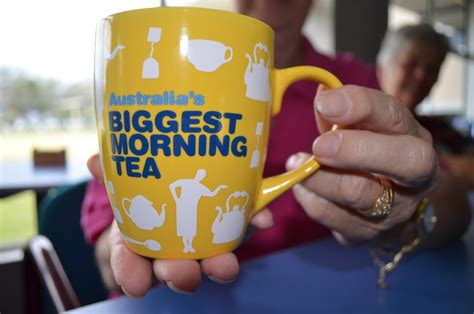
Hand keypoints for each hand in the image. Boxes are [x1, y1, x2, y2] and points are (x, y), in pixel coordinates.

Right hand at [87, 155, 272, 296]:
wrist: (179, 178)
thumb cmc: (147, 187)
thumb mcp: (127, 178)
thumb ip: (112, 171)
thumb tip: (92, 162)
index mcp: (143, 238)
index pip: (131, 260)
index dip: (131, 273)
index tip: (136, 286)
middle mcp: (173, 247)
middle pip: (174, 268)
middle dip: (179, 274)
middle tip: (184, 275)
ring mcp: (203, 240)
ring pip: (211, 260)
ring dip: (218, 265)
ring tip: (225, 266)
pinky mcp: (230, 225)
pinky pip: (242, 229)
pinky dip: (253, 223)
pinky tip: (262, 218)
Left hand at [286, 85, 438, 244]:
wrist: (385, 207)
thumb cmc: (369, 156)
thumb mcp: (362, 130)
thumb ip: (343, 114)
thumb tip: (322, 93)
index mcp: (413, 140)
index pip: (395, 116)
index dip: (360, 106)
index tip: (324, 104)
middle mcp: (414, 179)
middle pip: (402, 162)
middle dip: (354, 149)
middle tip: (319, 145)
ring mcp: (392, 212)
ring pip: (357, 193)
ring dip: (317, 175)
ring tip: (296, 163)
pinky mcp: (363, 234)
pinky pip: (329, 216)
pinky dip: (308, 197)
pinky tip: (302, 185)